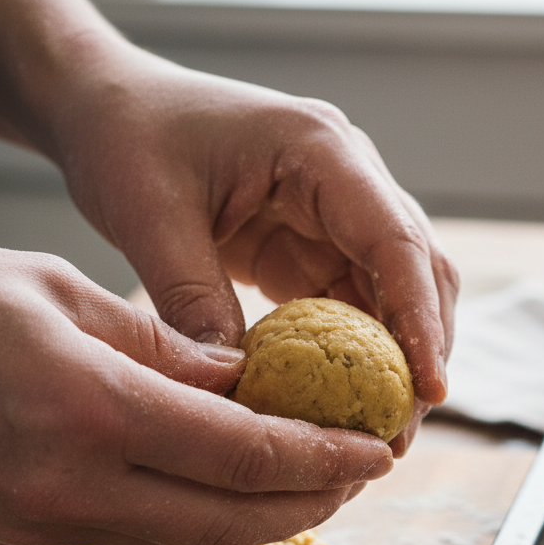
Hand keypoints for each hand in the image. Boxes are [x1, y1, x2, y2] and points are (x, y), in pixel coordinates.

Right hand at [0, 241, 392, 544]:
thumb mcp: (53, 290)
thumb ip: (157, 344)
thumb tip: (236, 381)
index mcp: (93, 407)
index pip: (244, 451)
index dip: (322, 458)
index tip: (375, 451)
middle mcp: (78, 482)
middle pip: (234, 517)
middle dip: (312, 503)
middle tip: (360, 477)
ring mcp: (50, 520)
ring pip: (193, 538)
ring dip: (264, 519)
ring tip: (313, 489)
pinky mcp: (29, 534)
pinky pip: (143, 536)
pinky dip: (203, 519)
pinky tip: (231, 494)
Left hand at [43, 44, 456, 454]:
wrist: (112, 110)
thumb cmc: (130, 138)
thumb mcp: (151, 215)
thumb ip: (192, 298)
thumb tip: (236, 388)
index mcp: (322, 152)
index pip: (396, 242)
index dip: (420, 320)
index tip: (431, 391)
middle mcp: (350, 181)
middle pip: (420, 274)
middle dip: (421, 355)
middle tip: (399, 435)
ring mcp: (339, 218)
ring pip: (398, 299)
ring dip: (396, 365)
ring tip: (380, 435)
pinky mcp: (318, 250)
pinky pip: (356, 312)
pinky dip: (359, 361)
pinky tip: (344, 408)